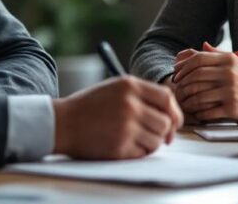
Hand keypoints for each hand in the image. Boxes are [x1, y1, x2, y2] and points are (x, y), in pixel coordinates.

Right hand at [53, 76, 183, 159]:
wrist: (62, 123)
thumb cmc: (88, 107)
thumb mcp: (114, 88)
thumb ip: (142, 96)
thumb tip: (170, 115)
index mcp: (129, 86)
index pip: (167, 98)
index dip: (175, 112)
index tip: (174, 122)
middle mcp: (130, 104)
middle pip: (165, 122)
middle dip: (163, 132)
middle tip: (156, 136)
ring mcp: (126, 126)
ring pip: (157, 139)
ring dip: (150, 143)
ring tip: (134, 139)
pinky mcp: (120, 146)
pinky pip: (143, 152)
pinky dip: (138, 152)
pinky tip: (123, 145)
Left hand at [172, 42, 237, 123]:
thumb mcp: (237, 64)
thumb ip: (218, 55)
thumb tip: (202, 45)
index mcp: (228, 60)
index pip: (198, 59)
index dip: (183, 67)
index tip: (176, 75)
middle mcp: (229, 73)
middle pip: (195, 77)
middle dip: (182, 85)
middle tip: (177, 92)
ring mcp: (230, 90)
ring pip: (199, 95)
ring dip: (188, 102)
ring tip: (184, 105)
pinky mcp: (233, 108)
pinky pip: (208, 111)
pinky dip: (199, 114)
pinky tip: (196, 114)